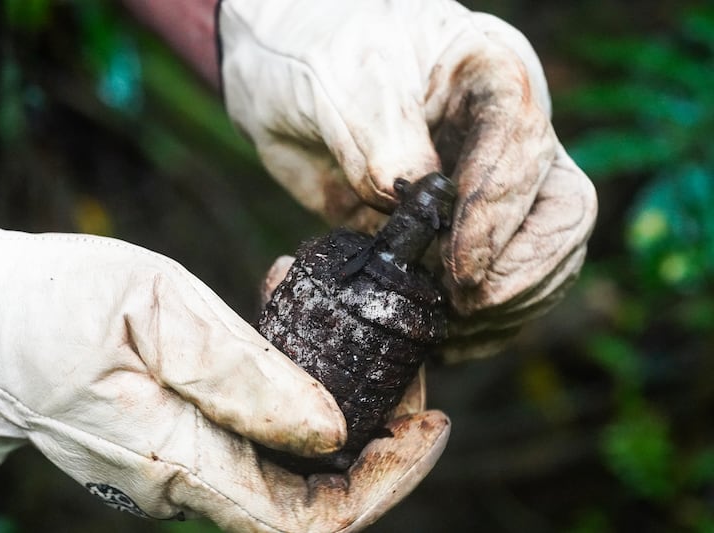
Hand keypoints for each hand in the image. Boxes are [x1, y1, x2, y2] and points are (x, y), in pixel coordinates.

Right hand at [0, 213, 447, 531]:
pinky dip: (292, 394)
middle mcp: (181, 483)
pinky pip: (250, 436)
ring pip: (285, 464)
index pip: (308, 518)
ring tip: (358, 337)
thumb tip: (327, 429)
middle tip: (407, 368)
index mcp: (178, 460)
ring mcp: (176, 468)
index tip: (429, 425)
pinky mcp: (171, 443)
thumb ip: (243, 378)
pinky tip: (294, 335)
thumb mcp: (156, 314)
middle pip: (309, 495)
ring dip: (337, 408)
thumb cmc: (52, 307)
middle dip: (377, 439)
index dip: (386, 483)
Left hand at [219, 0, 596, 359]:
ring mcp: (491, 190)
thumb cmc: (318, 56)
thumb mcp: (339, 77)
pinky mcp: (464, 234)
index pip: (522, 148)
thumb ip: (378, 131)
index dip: (497, 215)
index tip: (459, 268)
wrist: (293, 78)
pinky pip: (502, 286)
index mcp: (490, 77)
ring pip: (545, 259)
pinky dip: (484, 325)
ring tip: (447, 330)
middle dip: (519, 271)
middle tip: (461, 306)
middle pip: (563, 213)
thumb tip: (408, 194)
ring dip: (507, 307)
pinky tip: (445, 343)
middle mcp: (507, 137)